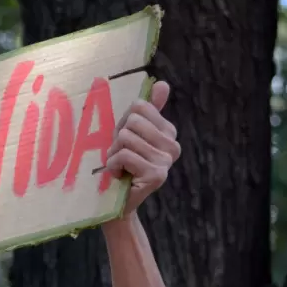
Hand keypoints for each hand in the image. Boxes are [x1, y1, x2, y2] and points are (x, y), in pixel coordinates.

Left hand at [106, 81, 180, 215]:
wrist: (116, 202)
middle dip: (118, 139)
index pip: (140, 107)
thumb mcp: (130, 133)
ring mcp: (166, 162)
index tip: (125, 141)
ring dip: (114, 154)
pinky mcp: (157, 176)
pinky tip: (119, 176)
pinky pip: (125, 155)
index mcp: (169, 132)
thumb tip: (163, 84)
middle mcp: (173, 146)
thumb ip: (147, 110)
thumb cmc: (121, 165)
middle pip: (133, 121)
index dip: (124, 123)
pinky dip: (113, 165)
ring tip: (120, 167)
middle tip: (121, 156)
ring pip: (127, 138)